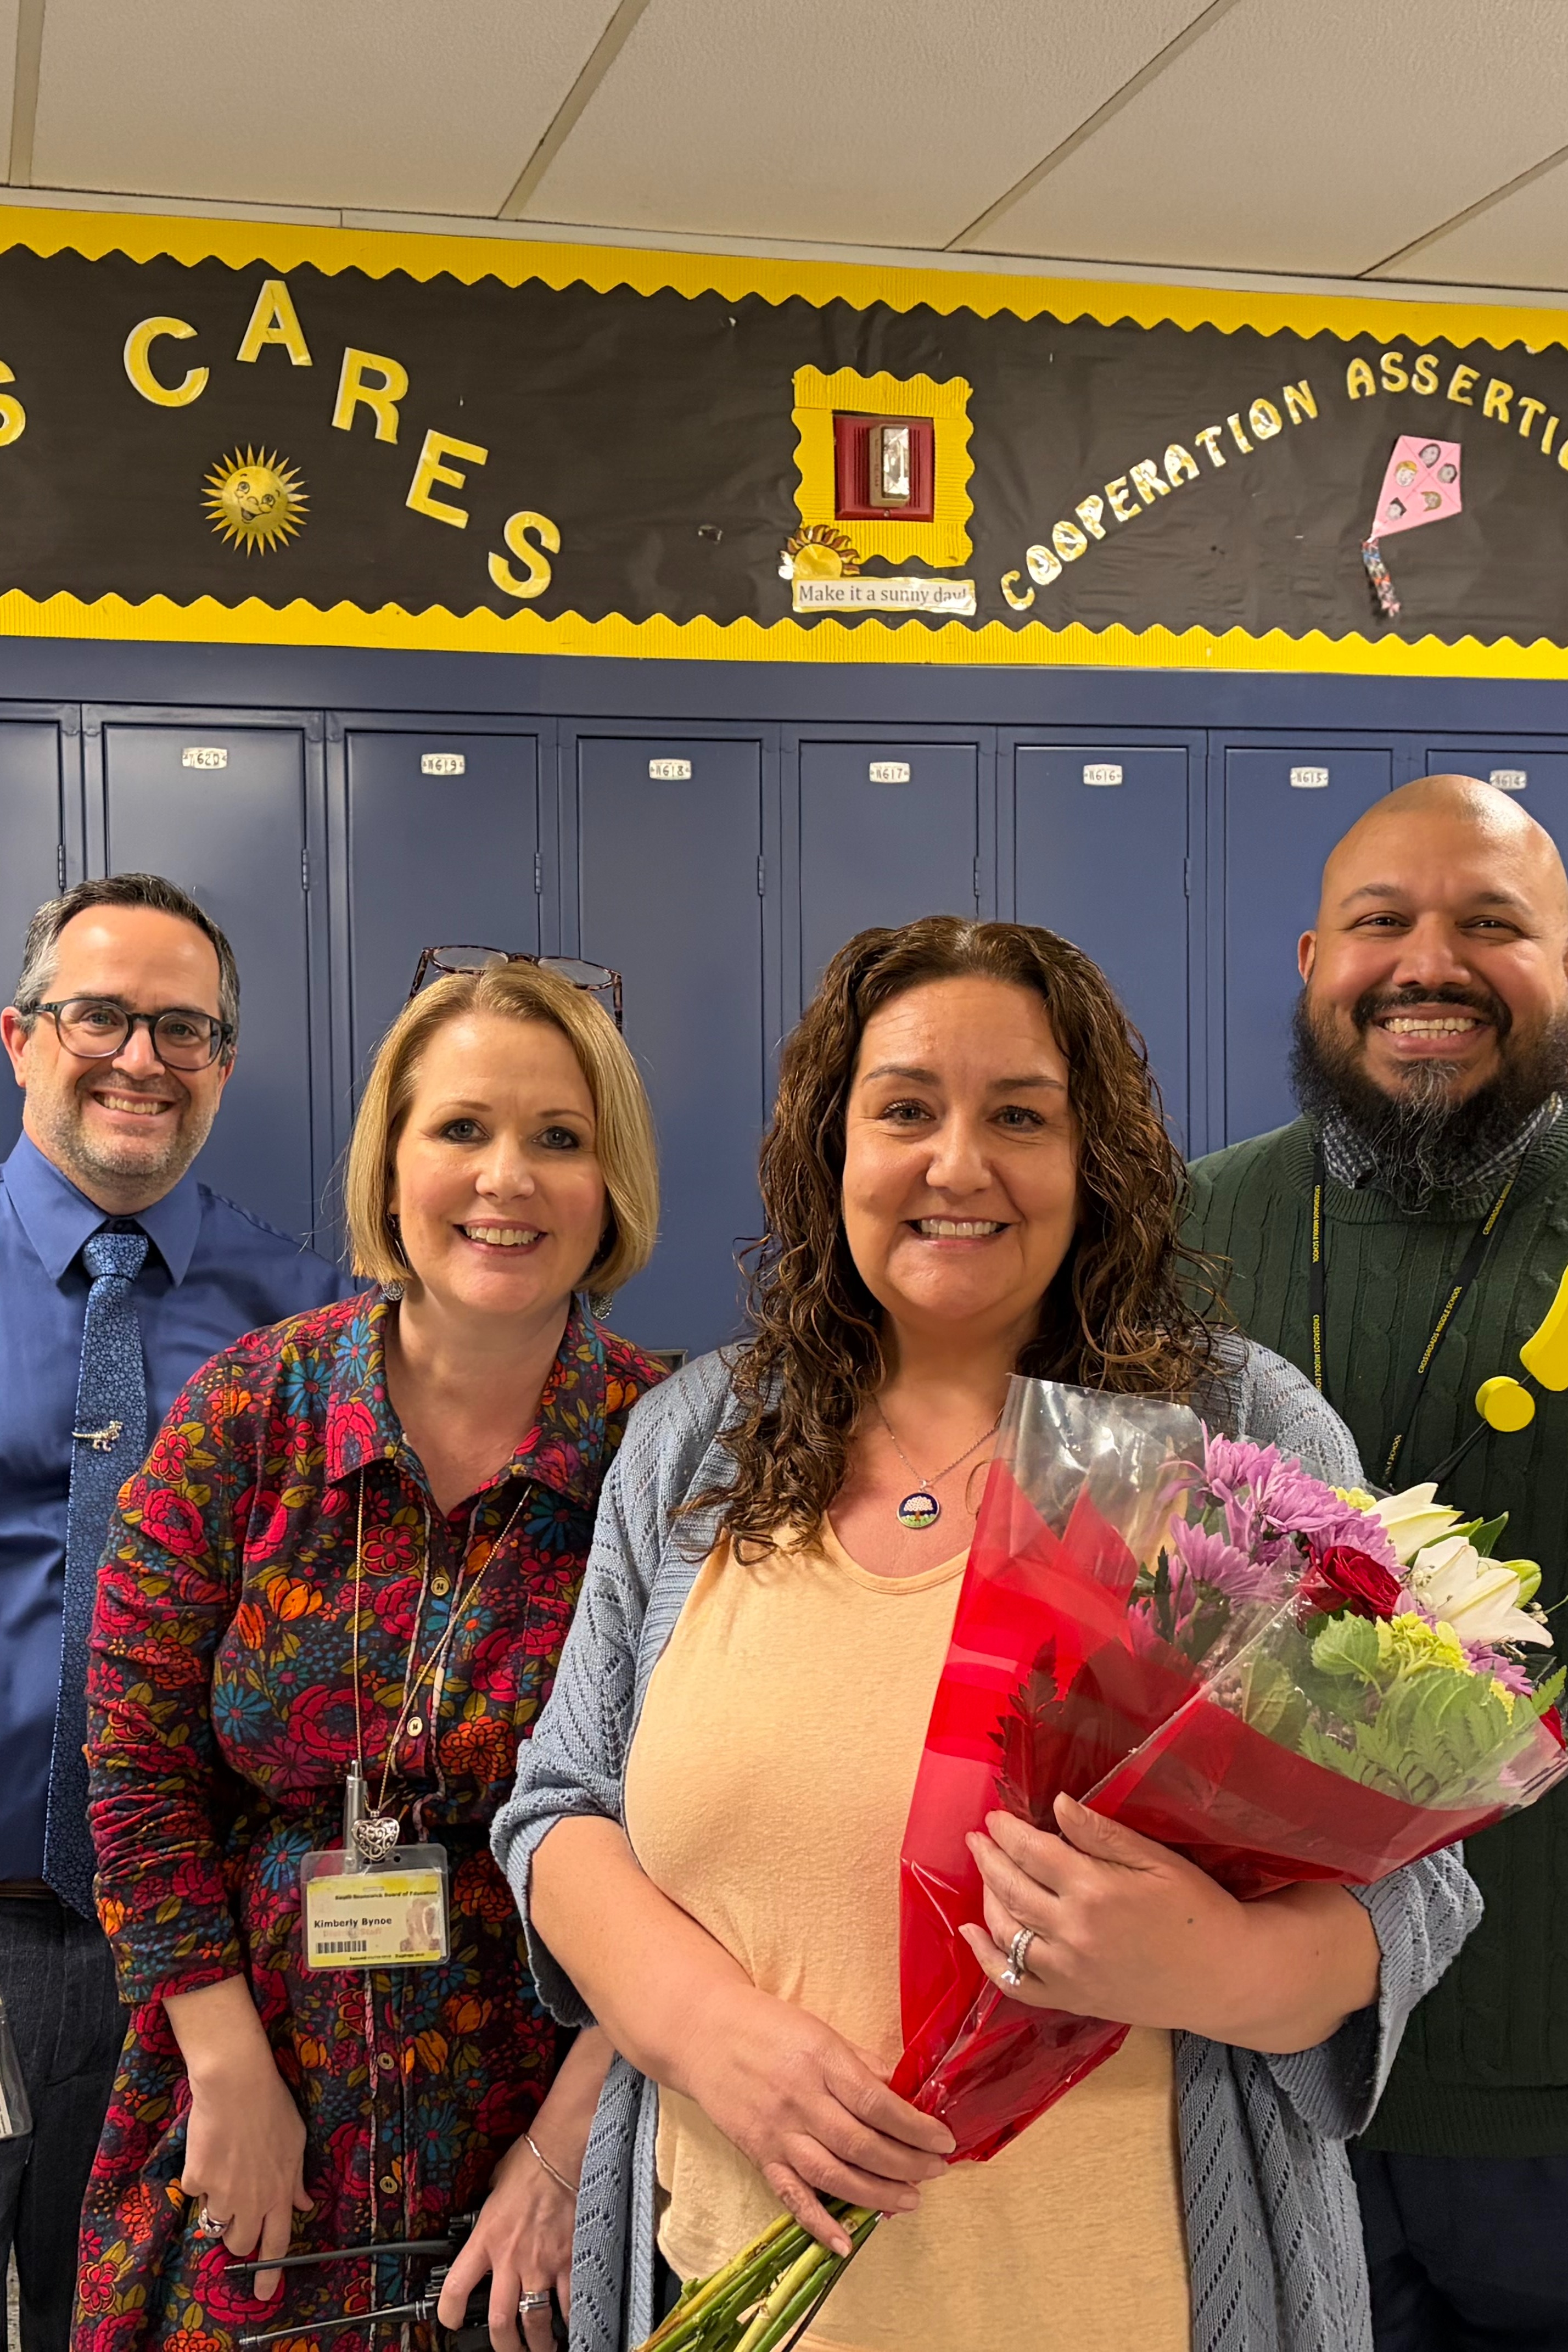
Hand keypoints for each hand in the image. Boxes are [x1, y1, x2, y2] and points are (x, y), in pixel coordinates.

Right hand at [180, 2050, 311, 2300]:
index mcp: (279, 2191)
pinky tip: (210, 2150)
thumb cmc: (271, 2106)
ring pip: (215, 2223)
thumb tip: (303, 2205)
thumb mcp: (296, 2142)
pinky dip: (200, 2178)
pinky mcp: (196, 2180)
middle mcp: (252, 2199)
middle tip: (237, 2209)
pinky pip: (195, 2192)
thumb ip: (296, 2179)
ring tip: (225, 2169)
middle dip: (237, 2234)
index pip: (276, 2243)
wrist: (236, 2084)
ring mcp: (222, 2192)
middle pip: (239, 2243)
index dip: (268, 2271)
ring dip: (217, 2205)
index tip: (263, 2293)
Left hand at [436, 2131, 572, 2351]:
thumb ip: (489, 2212)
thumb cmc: (529, 2161)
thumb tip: (488, 2215)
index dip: (449, 2313)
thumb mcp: (494, 2187)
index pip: (456, 2287)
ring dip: (538, 2343)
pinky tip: (571, 2326)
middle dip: (504, 2345)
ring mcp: (542, 2262)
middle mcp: (511, 2257)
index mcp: (486, 2238)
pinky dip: (570, 2319)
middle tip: (509, 2350)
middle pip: (500, 2321)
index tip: (452, 2322)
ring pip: (535, 2321)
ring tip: (542, 2348)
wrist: (562, 2151)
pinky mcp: (570, 2259)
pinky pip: (569, 2302)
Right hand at [679, 1981, 953, 2256]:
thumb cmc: (768, 2026)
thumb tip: (902, 2095)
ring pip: (833, 2175)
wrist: (703, 2034)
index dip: (915, 2126)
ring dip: (878, 2193)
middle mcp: (800, 2100)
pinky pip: (792, 2196)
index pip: (876, 2102)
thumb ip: (860, 2065)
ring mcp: (778, 2133)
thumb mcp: (820, 2030)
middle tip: (936, 2170)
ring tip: (911, 2199)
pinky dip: (819, 2223)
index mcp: (820, 2061)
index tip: (944, 2139)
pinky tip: (846, 2243)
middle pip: (861, 2144)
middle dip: (906, 2163)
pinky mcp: (760, 2156)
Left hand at [963, 1797, 1378, 2051]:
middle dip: (988, 1857)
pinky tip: (972, 1934)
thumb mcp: (1157, 1860)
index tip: (996, 1816)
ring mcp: (1068, 1971)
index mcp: (1094, 1890)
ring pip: (1006, 1931)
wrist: (1225, 1978)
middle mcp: (1072, 1932)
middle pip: (1011, 1887)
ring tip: (985, 1873)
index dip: (1008, 1831)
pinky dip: (987, 1959)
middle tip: (978, 1837)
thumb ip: (1102, 1833)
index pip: (1032, 1851)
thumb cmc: (1198, 1909)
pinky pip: (1014, 1983)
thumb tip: (1057, 1803)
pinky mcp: (1072, 2000)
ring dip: (987, 1897)